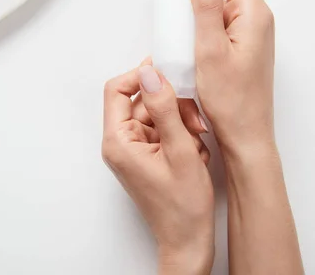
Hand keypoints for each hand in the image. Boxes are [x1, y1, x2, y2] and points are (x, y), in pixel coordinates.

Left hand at [102, 62, 213, 274]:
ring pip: (156, 114)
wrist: (188, 240)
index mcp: (118, 141)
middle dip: (171, 105)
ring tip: (197, 144)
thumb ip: (164, 108)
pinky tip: (194, 154)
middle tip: (194, 120)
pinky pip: (163, 130)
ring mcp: (134, 149)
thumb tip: (151, 73)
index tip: (168, 73)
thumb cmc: (183, 206)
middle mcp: (121, 143)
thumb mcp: (180, 150)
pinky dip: (181, 135)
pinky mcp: (147, 155)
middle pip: (141, 101)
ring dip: (181, 122)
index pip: (116, 89)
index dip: (141, 76)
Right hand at [191, 0, 275, 155]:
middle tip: (173, 10)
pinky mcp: (243, 48)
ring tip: (179, 33)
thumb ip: (206, 5)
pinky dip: (202, 30)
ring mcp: (251, 34)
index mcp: (254, 13)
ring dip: (197, 13)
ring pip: (219, 7)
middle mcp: (257, 19)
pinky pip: (220, 27)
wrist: (245, 136)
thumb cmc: (230, 99)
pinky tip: (189, 47)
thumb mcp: (210, 49)